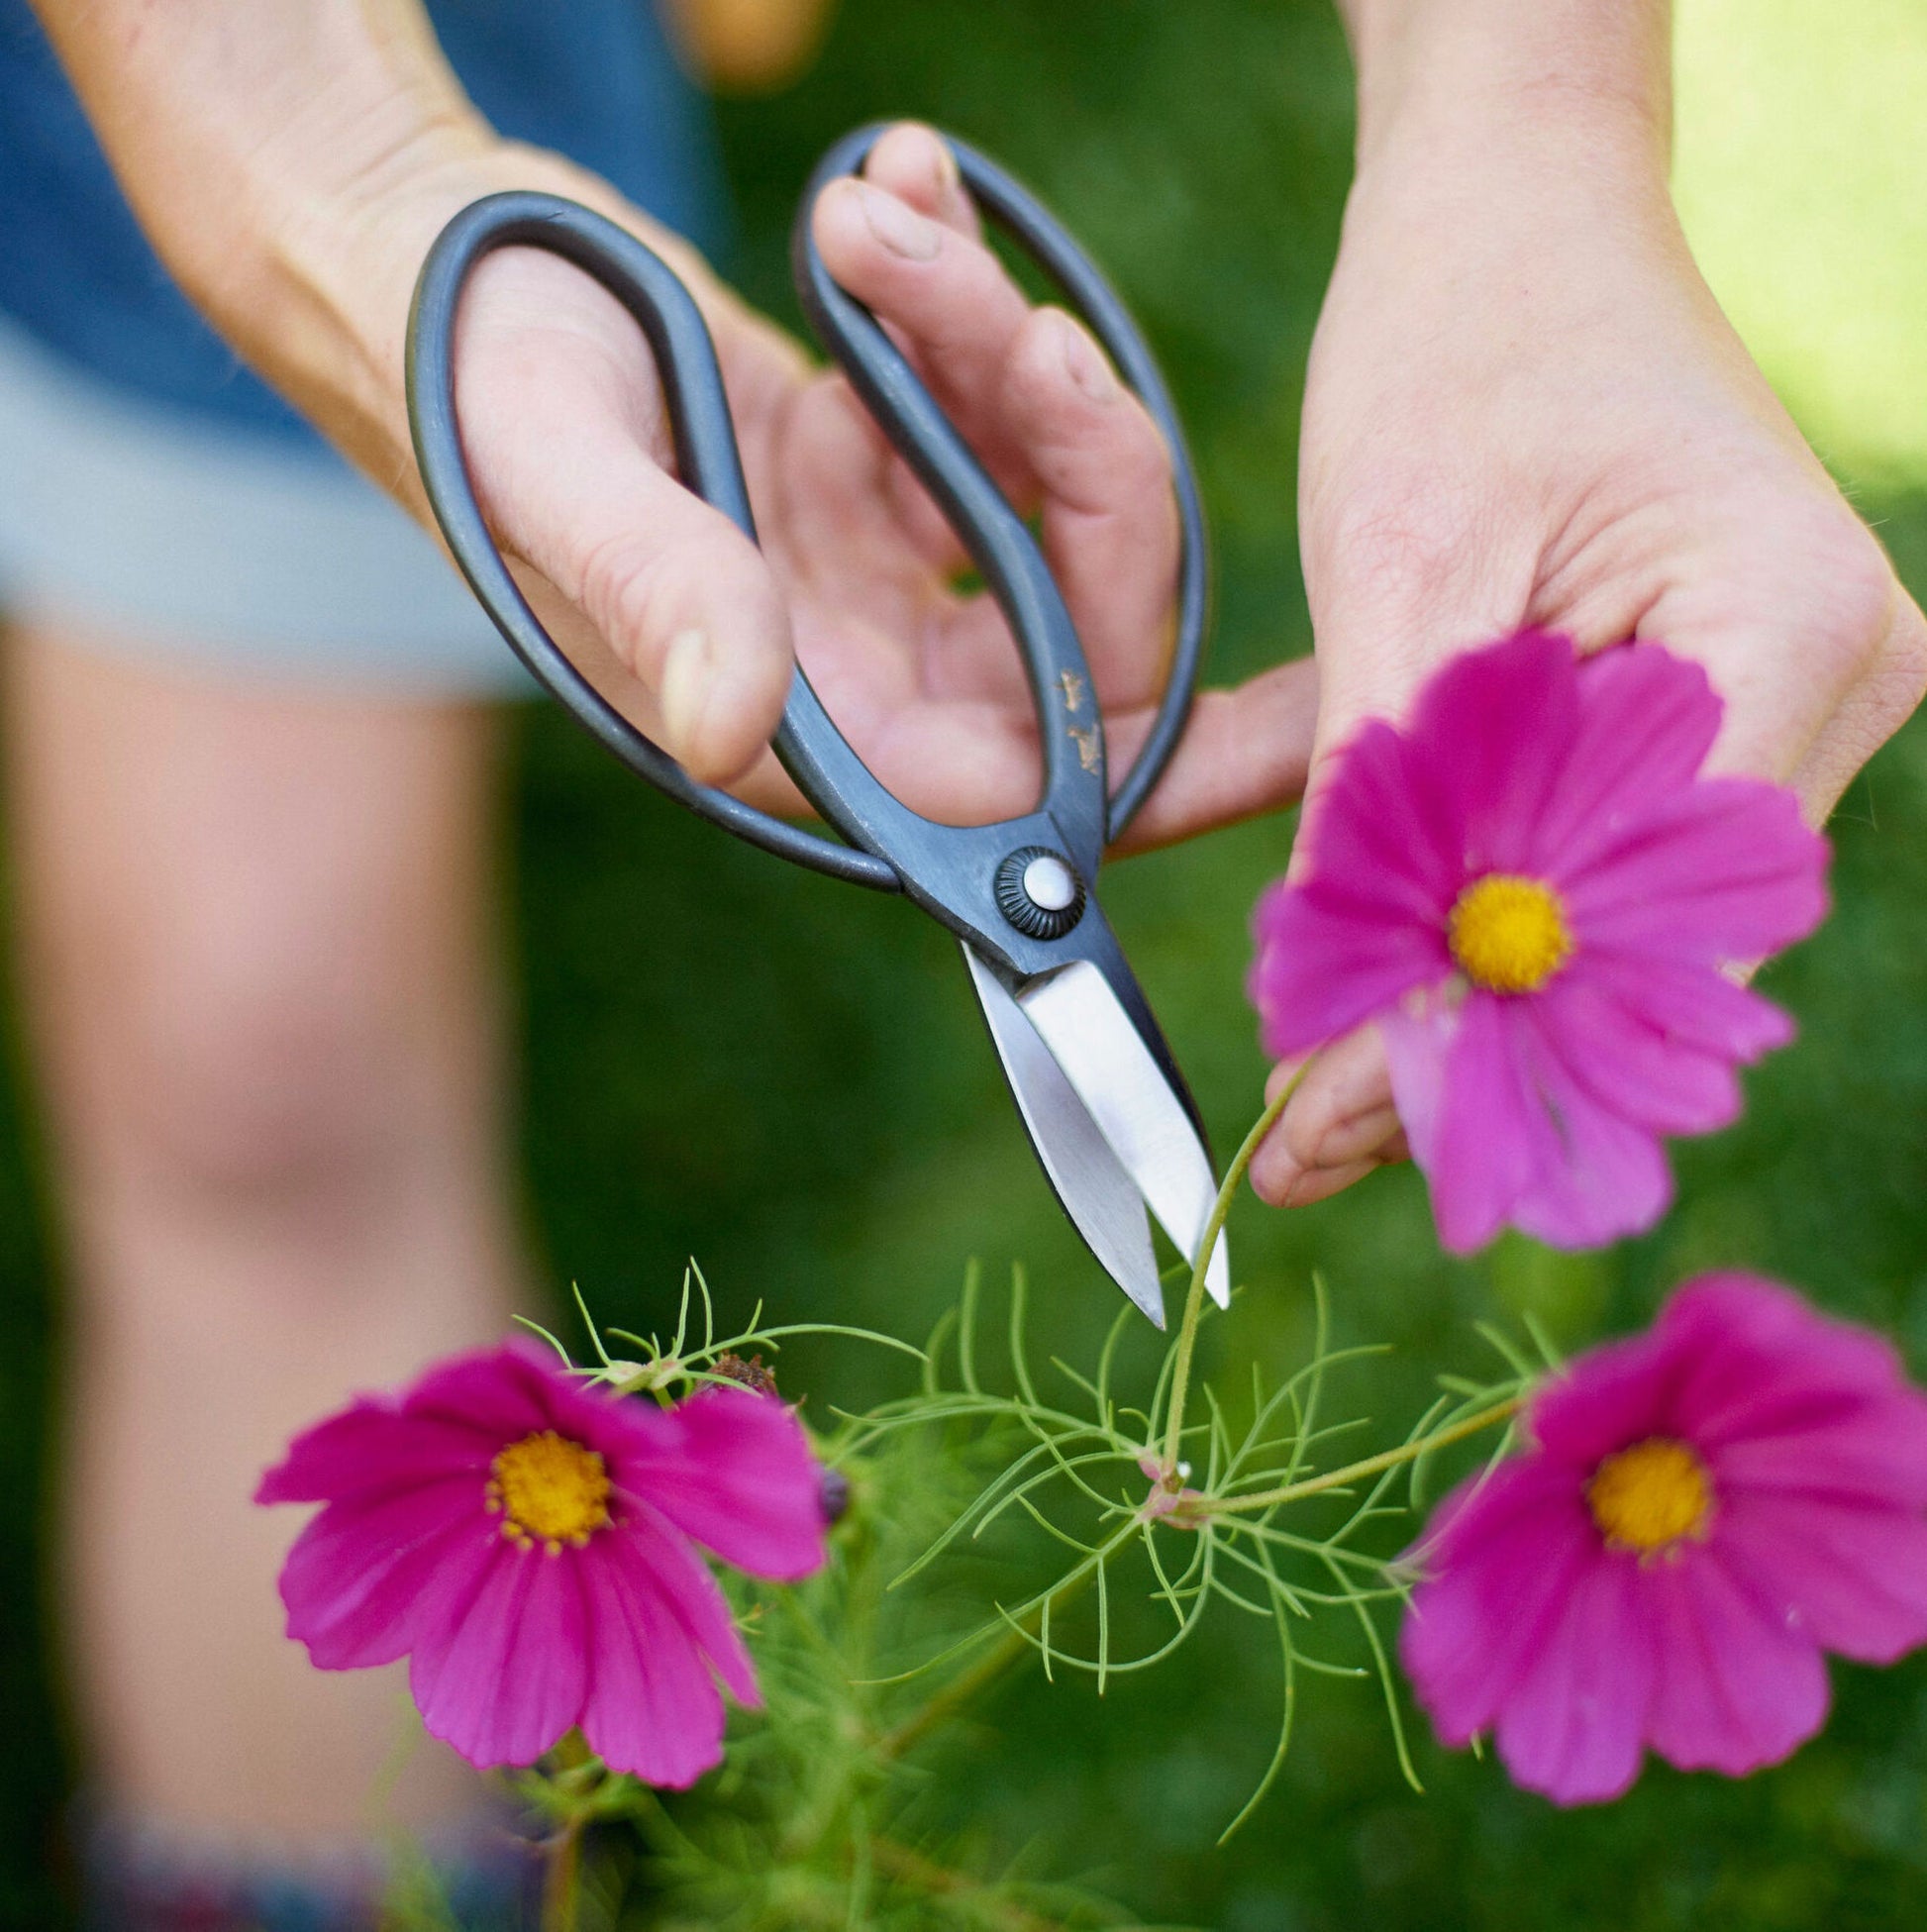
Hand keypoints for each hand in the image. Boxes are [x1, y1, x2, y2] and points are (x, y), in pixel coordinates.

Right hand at [447, 124, 1314, 847]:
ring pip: (1041, 503)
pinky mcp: (864, 476)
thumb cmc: (452, 366)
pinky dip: (962, 306)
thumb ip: (653, 593)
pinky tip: (892, 197)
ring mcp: (865, 574)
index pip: (1017, 793)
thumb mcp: (545, 468)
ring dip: (1003, 351)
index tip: (1294, 723)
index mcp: (792, 719)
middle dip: (1088, 475)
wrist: (409, 256)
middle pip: (1073, 633)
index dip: (1162, 774)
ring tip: (888, 219)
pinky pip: (982, 417)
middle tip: (1028, 332)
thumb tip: (740, 732)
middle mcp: (849, 671)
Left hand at [1251, 101, 1926, 1209]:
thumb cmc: (1457, 341)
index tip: (1333, 1128)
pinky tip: (1377, 987)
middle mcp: (1829, 688)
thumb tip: (1351, 1021)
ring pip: (1622, 919)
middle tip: (1312, 1152)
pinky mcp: (1713, 709)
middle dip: (1470, 1048)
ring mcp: (1785, 705)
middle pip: (1644, 946)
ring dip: (1469, 998)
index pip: (1638, 915)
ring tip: (1325, 1108)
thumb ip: (1386, 804)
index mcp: (1785, 633)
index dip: (1481, 1035)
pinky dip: (1485, 918)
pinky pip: (1603, 855)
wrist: (1511, 215)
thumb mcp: (1391, 577)